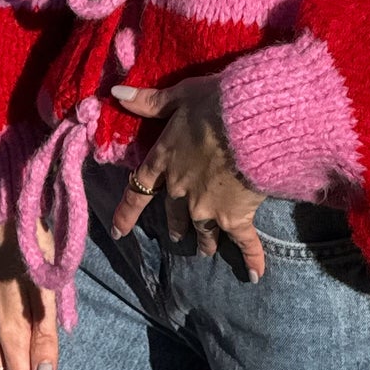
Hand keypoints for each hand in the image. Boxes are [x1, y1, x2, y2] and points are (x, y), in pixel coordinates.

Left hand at [108, 75, 267, 280]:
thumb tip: (114, 94)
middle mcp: (181, 190)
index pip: (139, 189)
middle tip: (178, 237)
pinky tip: (255, 274)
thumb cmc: (215, 103)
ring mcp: (206, 207)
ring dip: (205, 241)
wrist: (249, 123)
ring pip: (203, 231)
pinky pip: (243, 242)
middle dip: (177, 226)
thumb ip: (148, 100)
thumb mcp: (179, 95)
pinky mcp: (234, 216)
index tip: (119, 231)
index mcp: (165, 160)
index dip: (128, 211)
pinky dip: (251, 259)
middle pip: (175, 213)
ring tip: (207, 250)